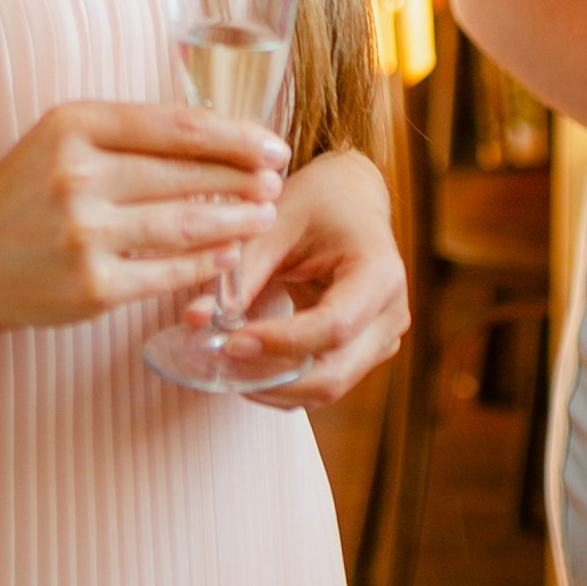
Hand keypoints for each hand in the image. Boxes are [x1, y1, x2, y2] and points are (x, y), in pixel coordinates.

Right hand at [0, 99, 286, 336]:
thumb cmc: (22, 193)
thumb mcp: (60, 140)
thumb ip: (126, 134)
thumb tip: (215, 135)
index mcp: (73, 126)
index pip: (177, 126)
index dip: (235, 135)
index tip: (271, 143)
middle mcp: (77, 176)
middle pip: (186, 174)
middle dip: (243, 178)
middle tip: (277, 180)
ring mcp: (84, 235)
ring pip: (184, 224)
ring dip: (235, 220)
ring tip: (263, 216)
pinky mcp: (91, 288)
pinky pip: (166, 274)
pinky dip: (205, 265)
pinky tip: (228, 256)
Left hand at [197, 149, 411, 400]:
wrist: (351, 197)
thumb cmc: (316, 201)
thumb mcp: (276, 224)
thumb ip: (241, 274)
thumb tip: (196, 320)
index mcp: (379, 271)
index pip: (333, 326)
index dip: (279, 342)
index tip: (230, 342)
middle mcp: (391, 314)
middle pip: (333, 373)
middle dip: (272, 379)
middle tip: (218, 363)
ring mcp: (382, 339)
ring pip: (327, 388)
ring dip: (273, 386)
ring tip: (225, 364)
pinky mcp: (365, 353)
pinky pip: (323, 384)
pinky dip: (283, 384)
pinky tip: (247, 364)